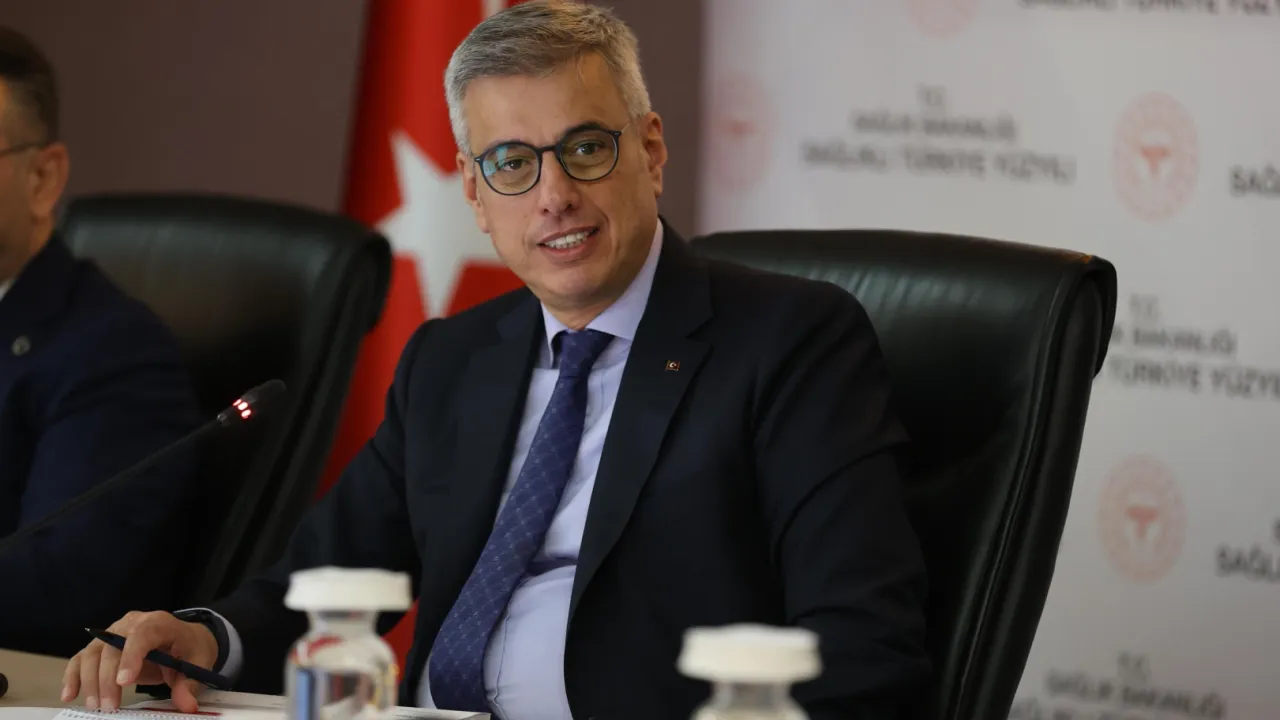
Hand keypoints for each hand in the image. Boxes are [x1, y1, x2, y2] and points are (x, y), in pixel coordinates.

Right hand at [62, 611, 218, 712]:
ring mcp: (112, 632)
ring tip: (95, 706)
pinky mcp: (101, 646)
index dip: (131, 656)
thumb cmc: (189, 649)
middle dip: (107, 678)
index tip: (124, 682)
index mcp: (159, 623)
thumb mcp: (198, 663)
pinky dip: (72, 676)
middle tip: (109, 706)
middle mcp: (131, 623)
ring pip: (92, 653)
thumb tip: (187, 705)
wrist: (182, 640)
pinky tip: (69, 695)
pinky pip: (81, 658)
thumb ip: (190, 683)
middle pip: (111, 647)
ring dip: (89, 681)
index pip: (142, 634)